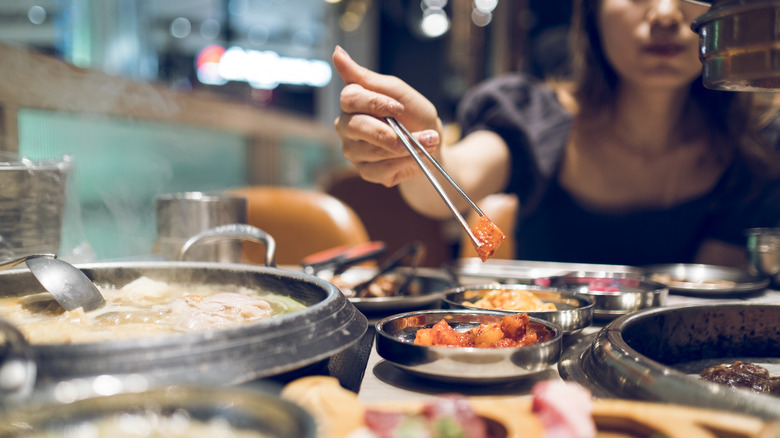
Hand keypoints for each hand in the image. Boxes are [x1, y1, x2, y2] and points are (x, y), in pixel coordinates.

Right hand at [332, 46, 443, 186]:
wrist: (433, 144)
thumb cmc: (414, 115)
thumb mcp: (397, 91)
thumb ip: (366, 77)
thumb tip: (336, 52)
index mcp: (353, 102)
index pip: (350, 98)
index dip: (375, 103)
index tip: (399, 107)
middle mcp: (347, 126)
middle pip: (354, 126)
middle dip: (387, 132)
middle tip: (415, 134)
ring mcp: (354, 150)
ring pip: (370, 150)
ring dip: (405, 148)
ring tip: (427, 143)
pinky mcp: (365, 171)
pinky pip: (379, 170)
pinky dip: (403, 163)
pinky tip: (416, 158)